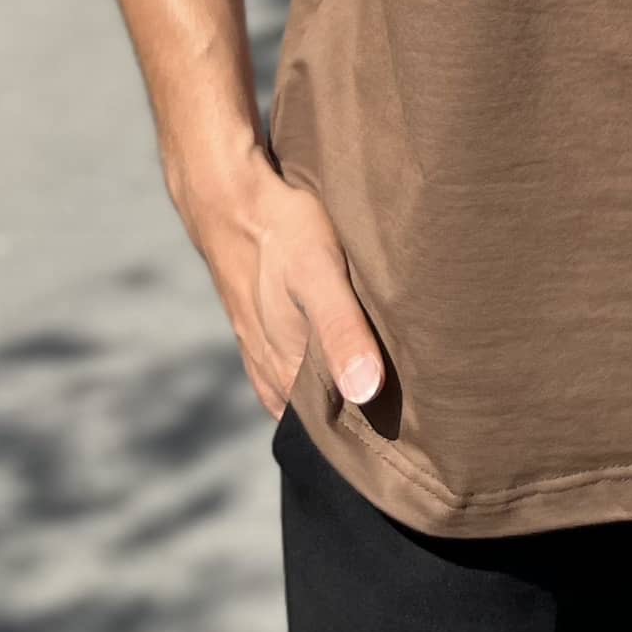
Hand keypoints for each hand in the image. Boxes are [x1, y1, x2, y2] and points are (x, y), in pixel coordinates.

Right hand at [169, 136, 385, 419]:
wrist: (227, 196)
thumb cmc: (282, 231)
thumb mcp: (321, 275)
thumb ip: (342, 332)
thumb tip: (366, 393)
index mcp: (286, 367)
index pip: (329, 424)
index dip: (365, 431)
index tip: (404, 434)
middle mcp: (269, 365)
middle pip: (312, 412)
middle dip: (349, 420)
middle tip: (396, 422)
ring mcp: (257, 345)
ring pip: (294, 390)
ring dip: (326, 396)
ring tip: (367, 399)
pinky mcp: (253, 321)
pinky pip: (280, 365)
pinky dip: (303, 374)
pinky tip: (322, 363)